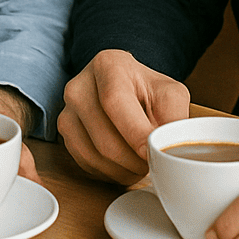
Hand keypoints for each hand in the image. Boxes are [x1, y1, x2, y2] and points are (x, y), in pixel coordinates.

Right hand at [58, 48, 189, 183]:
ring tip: (141, 164)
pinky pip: (86, 164)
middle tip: (153, 163)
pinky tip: (125, 164)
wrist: (125, 88)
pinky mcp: (65, 132)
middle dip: (133, 161)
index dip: (134, 134)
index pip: (115, 102)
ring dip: (123, 170)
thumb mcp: (170, 94)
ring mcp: (68, 110)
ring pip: (94, 156)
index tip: (152, 153)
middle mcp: (80, 85)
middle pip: (104, 138)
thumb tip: (168, 149)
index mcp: (108, 65)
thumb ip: (173, 117)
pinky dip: (110, 172)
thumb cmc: (147, 91)